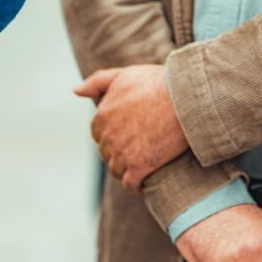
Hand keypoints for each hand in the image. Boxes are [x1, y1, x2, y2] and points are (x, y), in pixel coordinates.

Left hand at [74, 64, 188, 191]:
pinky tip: (143, 183)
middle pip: (106, 152)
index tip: (126, 133)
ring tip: (140, 165)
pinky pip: (130, 184)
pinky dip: (135, 185)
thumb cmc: (156, 83)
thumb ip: (96, 83)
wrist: (185, 98)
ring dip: (125, 169)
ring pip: (116, 169)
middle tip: (137, 148)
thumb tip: (76, 91)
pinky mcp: (139, 166)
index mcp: (101, 116)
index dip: (111, 134)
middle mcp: (108, 136)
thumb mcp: (122, 75)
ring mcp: (122, 153)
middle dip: (118, 151)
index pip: (98, 134)